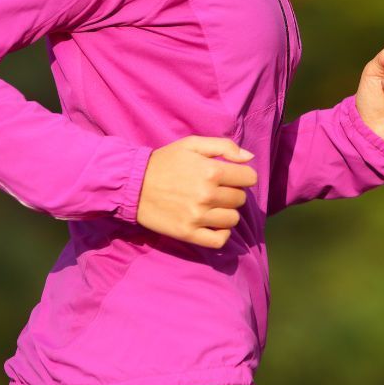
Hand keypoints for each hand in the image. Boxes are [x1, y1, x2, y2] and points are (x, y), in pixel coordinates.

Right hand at [135, 136, 257, 248]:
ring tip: (213, 206)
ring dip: (227, 212)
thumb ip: (224, 146)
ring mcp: (198, 216)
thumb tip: (249, 158)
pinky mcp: (188, 233)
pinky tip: (213, 224)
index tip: (231, 176)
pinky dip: (221, 233)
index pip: (249, 178)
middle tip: (217, 190)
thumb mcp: (193, 144)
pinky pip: (219, 240)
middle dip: (233, 192)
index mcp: (212, 171)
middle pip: (240, 199)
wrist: (133, 184)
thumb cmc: (165, 161)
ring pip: (233, 219)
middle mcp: (207, 195)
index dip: (243, 176)